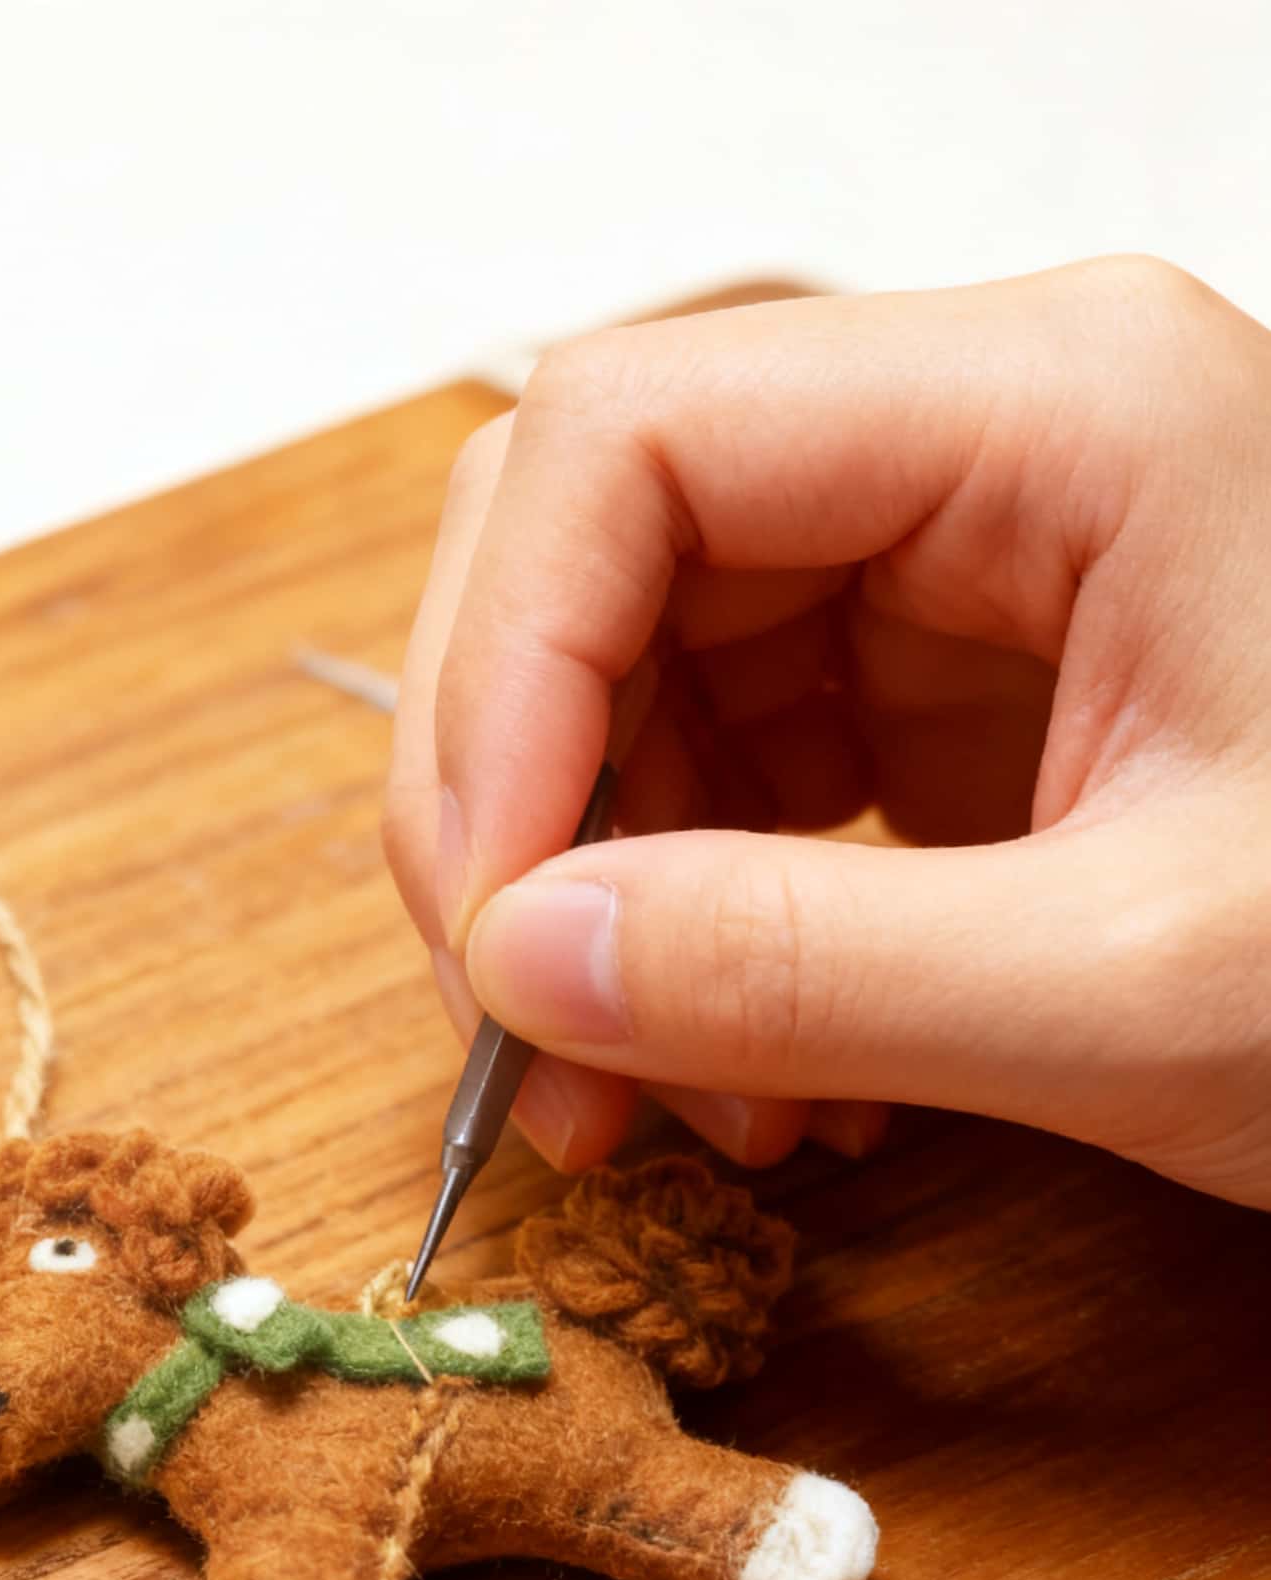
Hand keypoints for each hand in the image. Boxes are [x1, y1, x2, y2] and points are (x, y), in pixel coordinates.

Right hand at [384, 258, 1270, 1207]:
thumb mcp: (1150, 980)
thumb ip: (813, 966)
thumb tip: (524, 961)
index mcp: (1057, 408)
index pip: (631, 444)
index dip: (507, 683)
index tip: (494, 925)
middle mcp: (984, 446)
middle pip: (599, 547)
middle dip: (523, 802)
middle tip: (528, 1027)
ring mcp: (962, 568)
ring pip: (640, 675)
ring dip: (599, 898)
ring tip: (652, 1107)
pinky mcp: (954, 690)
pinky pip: (731, 775)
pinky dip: (693, 932)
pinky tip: (756, 1077)